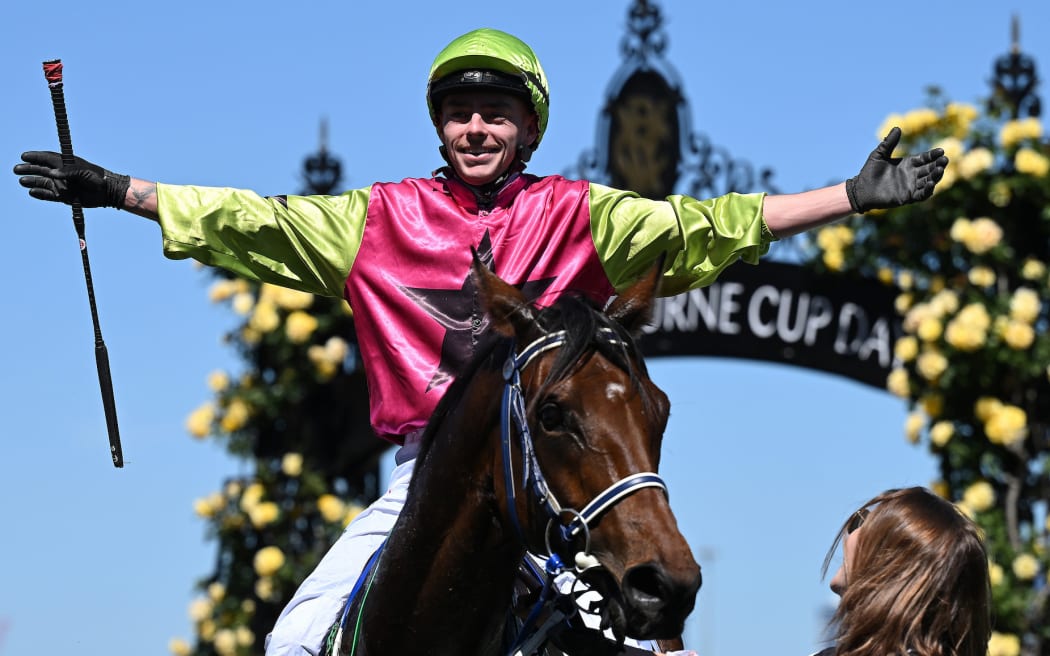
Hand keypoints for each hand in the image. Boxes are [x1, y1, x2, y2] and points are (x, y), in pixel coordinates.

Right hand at [14, 151, 129, 208]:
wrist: (107, 192)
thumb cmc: (97, 178)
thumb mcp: (83, 172)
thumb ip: (68, 172)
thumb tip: (52, 174)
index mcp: (65, 164)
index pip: (46, 158)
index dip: (35, 157)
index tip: (24, 156)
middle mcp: (61, 174)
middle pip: (41, 170)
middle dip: (28, 168)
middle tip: (16, 169)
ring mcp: (62, 185)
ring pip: (43, 182)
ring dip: (31, 181)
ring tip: (21, 180)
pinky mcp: (64, 196)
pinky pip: (49, 195)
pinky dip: (40, 193)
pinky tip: (31, 191)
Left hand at [845, 127, 947, 212]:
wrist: (861, 189)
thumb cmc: (869, 172)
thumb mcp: (879, 154)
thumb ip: (889, 142)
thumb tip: (897, 127)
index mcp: (907, 164)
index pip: (925, 158)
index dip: (933, 155)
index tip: (941, 151)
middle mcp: (912, 175)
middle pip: (930, 169)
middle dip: (938, 164)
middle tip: (945, 159)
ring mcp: (910, 186)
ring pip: (929, 181)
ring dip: (936, 176)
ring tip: (940, 169)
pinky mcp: (907, 197)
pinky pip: (921, 195)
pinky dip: (927, 190)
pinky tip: (931, 183)